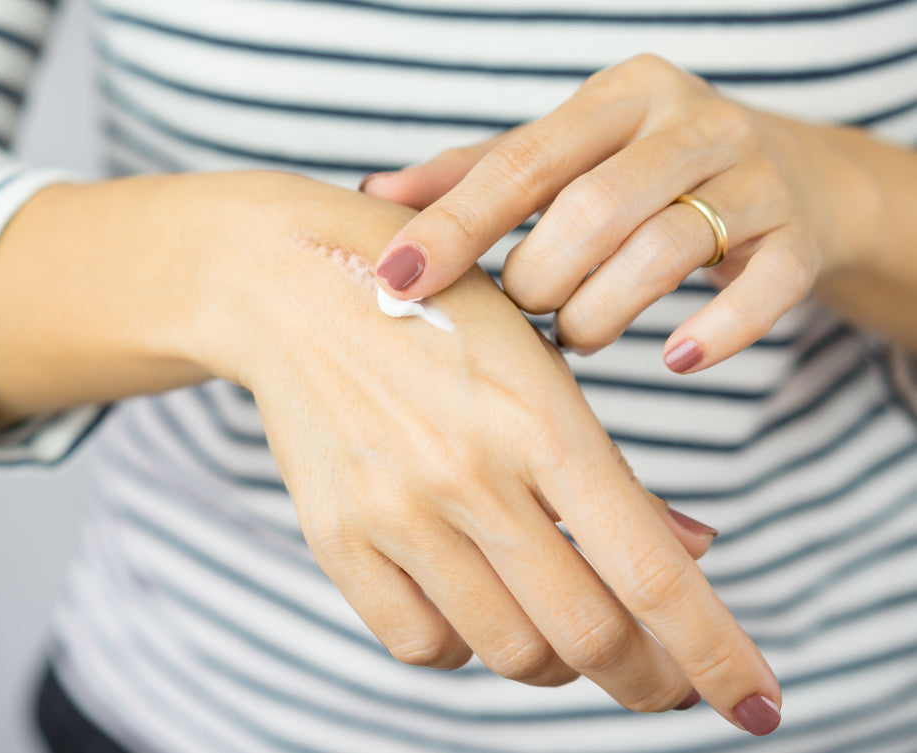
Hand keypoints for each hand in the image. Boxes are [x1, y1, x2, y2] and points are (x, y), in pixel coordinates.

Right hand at [209, 174, 779, 733]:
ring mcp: (394, 513)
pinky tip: (478, 609)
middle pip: (589, 635)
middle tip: (664, 682)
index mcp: (541, 419)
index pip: (652, 572)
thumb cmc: (438, 314)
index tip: (756, 704)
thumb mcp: (539, 364)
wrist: (293, 287)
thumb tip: (693, 553)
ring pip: (510, 652)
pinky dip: (467, 649)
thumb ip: (612, 470)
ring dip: (558, 663)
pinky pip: (421, 646)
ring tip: (566, 634)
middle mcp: (469, 475)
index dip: (716, 652)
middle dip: (650, 679)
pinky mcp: (336, 538)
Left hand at [365, 54, 876, 371]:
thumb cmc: (642, 172)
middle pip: (594, 209)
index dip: (456, 224)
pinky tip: (676, 359)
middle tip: (522, 313)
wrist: (790, 175)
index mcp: (619, 96)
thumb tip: (375, 199)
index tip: (397, 278)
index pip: (523, 162)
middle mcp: (689, 123)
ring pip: (665, 250)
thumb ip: (476, 176)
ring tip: (575, 334)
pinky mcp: (799, 238)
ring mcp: (754, 177)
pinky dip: (715, 333)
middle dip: (538, 280)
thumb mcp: (565, 158)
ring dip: (600, 313)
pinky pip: (763, 290)